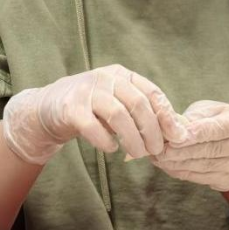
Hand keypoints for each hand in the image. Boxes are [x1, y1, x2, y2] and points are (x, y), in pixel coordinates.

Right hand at [1, 65, 187, 164]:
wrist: (48, 107)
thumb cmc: (92, 109)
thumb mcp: (118, 104)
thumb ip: (144, 114)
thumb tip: (179, 135)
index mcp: (121, 74)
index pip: (152, 92)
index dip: (167, 116)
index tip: (178, 137)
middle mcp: (105, 77)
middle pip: (138, 104)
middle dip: (152, 131)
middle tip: (157, 151)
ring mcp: (86, 90)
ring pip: (118, 115)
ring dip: (132, 139)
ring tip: (138, 155)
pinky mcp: (69, 107)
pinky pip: (92, 126)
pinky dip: (105, 140)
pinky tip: (111, 149)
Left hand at [151, 101, 228, 191]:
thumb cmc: (223, 121)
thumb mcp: (213, 110)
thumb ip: (195, 117)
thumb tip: (171, 126)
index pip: (218, 129)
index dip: (196, 133)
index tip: (175, 136)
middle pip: (209, 150)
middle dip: (180, 150)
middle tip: (158, 148)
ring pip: (202, 166)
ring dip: (176, 163)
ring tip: (156, 157)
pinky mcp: (227, 180)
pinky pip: (199, 177)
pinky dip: (179, 171)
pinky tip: (164, 165)